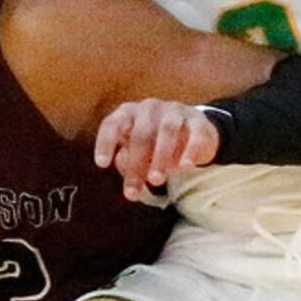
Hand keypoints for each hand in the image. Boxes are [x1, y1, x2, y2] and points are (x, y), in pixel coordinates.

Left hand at [95, 99, 219, 201]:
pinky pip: (194, 135)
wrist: (193, 134)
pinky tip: (185, 167)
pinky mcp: (198, 122)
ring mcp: (175, 111)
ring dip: (160, 157)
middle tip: (132, 192)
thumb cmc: (153, 146)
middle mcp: (150, 108)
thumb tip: (123, 165)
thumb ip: (126, 160)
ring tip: (155, 180)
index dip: (106, 142)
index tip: (102, 164)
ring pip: (167, 131)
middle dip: (136, 165)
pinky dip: (189, 151)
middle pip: (141, 134)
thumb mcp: (136, 153)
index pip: (113, 124)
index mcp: (129, 113)